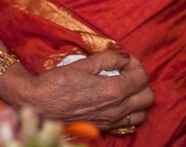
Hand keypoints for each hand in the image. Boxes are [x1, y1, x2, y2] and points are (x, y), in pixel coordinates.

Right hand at [10, 50, 154, 128]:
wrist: (38, 104)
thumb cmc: (58, 82)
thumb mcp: (85, 63)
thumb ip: (110, 58)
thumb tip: (125, 58)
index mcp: (113, 90)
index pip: (142, 77)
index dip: (136, 65)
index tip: (125, 60)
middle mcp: (116, 109)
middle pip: (148, 97)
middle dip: (141, 83)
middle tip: (127, 73)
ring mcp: (110, 122)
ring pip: (141, 114)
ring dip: (137, 100)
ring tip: (124, 89)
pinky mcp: (103, 129)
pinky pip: (127, 124)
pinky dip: (128, 113)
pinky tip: (116, 103)